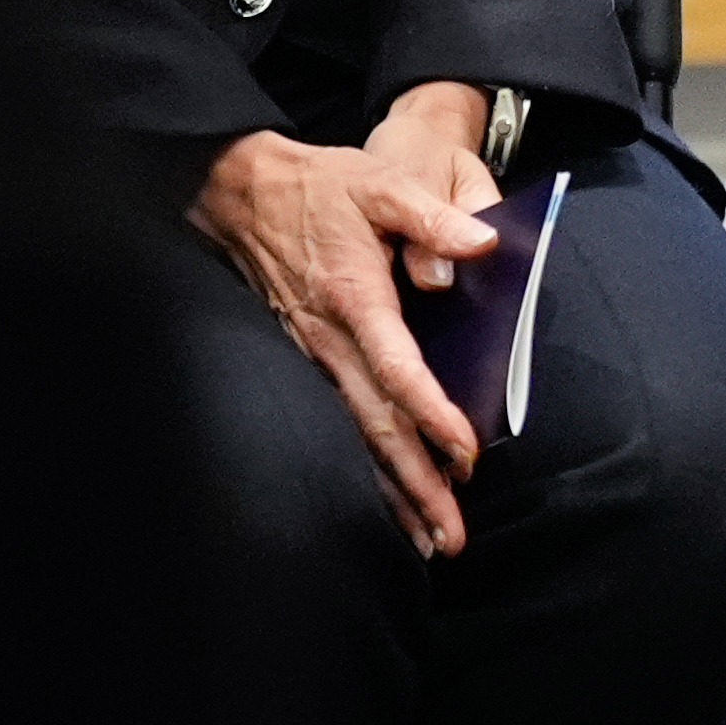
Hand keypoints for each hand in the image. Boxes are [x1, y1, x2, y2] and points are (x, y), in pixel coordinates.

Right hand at [188, 78, 504, 555]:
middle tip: (450, 536)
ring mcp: (310, 354)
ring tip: (427, 540)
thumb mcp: (382, 184)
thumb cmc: (320, 187)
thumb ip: (433, 215)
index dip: (431, 414)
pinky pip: (335, 424)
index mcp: (355, 300)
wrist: (242, 191)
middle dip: (416, 485)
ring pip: (354, 437)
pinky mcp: (302, 358)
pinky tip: (384, 499)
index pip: (398, 370)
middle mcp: (329, 339)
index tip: (465, 452)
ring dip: (391, 492)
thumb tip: (483, 243)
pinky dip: (362, 468)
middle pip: (377, 426)